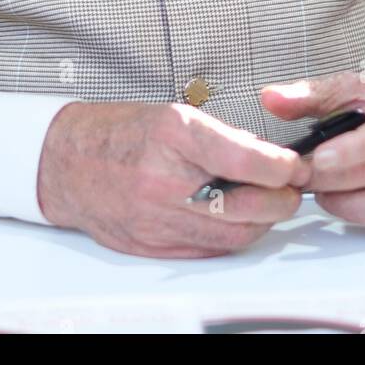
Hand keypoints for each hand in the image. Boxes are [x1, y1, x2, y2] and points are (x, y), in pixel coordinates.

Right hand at [35, 100, 309, 258]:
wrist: (69, 163)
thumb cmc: (121, 133)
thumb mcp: (174, 114)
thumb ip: (222, 137)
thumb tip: (268, 157)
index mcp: (173, 136)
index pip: (244, 159)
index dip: (281, 166)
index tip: (295, 165)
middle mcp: (165, 180)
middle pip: (247, 206)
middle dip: (281, 199)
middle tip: (291, 188)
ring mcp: (158, 218)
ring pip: (234, 235)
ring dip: (261, 222)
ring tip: (267, 202)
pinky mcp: (154, 245)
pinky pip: (210, 250)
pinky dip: (232, 236)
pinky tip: (235, 219)